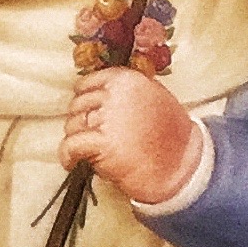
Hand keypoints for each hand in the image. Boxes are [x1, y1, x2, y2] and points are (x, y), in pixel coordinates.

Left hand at [59, 67, 203, 204]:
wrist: (180, 166)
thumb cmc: (170, 137)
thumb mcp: (154, 98)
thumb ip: (128, 92)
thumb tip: (98, 95)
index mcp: (128, 80)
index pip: (88, 83)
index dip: (83, 99)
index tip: (85, 112)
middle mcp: (117, 94)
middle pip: (78, 105)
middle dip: (80, 122)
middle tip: (89, 137)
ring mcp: (109, 117)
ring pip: (73, 125)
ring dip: (76, 140)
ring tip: (88, 151)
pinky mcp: (103, 142)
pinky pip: (70, 145)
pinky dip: (67, 155)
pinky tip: (72, 162)